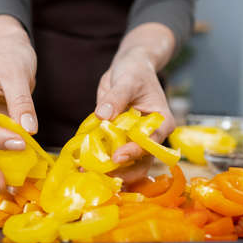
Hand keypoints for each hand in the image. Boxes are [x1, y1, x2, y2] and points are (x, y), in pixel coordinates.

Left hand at [95, 24, 176, 183]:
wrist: (129, 68)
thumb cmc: (135, 72)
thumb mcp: (127, 80)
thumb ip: (116, 98)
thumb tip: (103, 115)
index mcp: (160, 122)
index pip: (151, 142)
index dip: (135, 152)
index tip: (117, 157)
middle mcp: (150, 136)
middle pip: (140, 161)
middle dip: (121, 171)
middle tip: (99, 174)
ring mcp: (133, 140)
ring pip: (125, 164)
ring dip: (107, 170)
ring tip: (86, 171)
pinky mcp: (118, 139)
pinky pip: (108, 153)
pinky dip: (97, 159)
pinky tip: (82, 164)